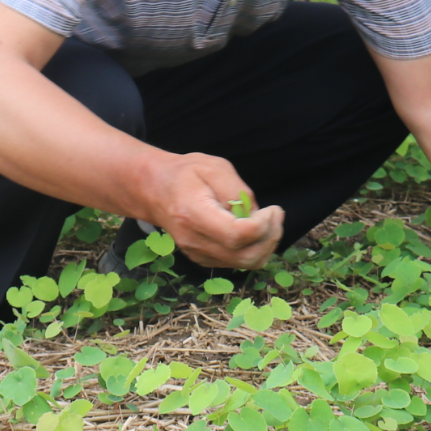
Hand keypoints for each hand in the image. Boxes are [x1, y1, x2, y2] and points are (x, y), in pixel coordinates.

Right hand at [147, 153, 283, 269]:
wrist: (155, 190)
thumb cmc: (185, 174)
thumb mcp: (213, 167)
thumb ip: (236, 190)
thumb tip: (255, 213)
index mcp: (194, 215)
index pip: (236, 235)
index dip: (263, 226)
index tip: (272, 209)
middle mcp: (194, 240)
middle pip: (245, 256)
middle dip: (270, 238)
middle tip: (276, 215)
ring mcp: (198, 253)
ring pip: (246, 263)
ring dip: (266, 245)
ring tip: (269, 221)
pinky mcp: (203, 259)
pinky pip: (238, 262)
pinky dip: (254, 249)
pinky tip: (253, 228)